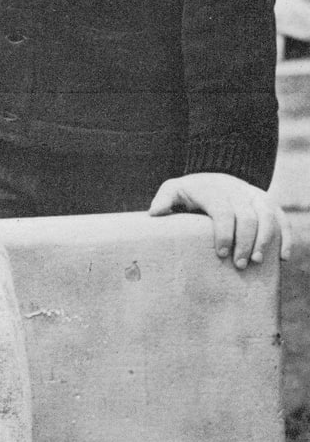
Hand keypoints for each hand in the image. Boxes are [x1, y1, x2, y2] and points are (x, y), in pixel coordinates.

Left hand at [147, 171, 290, 269]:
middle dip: (246, 242)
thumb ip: (164, 199)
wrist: (214, 176)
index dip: (224, 233)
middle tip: (239, 265)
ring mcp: (256, 196)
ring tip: (258, 262)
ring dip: (266, 240)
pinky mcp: (268, 203)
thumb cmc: (190, 191)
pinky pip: (282, 218)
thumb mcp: (174, 190)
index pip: (224, 212)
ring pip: (268, 216)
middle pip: (248, 217)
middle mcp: (239, 191)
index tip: (221, 254)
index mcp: (215, 190)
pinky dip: (286, 237)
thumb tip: (155, 213)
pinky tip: (283, 257)